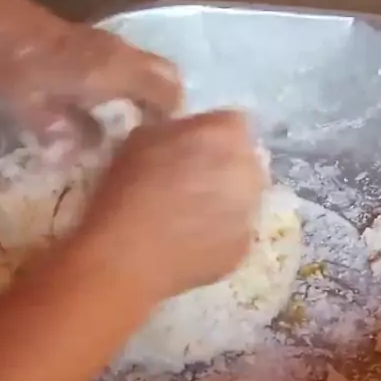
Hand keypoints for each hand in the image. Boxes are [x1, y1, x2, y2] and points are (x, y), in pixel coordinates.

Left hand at [0, 7, 181, 143]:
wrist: (0, 21)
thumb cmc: (17, 66)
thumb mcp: (31, 109)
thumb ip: (63, 134)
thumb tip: (90, 154)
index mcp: (110, 72)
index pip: (163, 92)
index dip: (170, 120)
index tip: (161, 144)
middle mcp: (121, 55)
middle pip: (169, 76)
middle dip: (171, 106)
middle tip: (157, 136)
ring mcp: (114, 45)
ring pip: (156, 67)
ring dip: (158, 93)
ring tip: (143, 124)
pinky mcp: (104, 42)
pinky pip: (140, 62)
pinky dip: (144, 83)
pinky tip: (121, 104)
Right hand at [85, 110, 267, 300]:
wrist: (128, 255)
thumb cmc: (128, 189)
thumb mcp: (142, 137)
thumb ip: (178, 129)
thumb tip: (188, 137)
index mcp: (226, 134)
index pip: (230, 124)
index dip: (208, 135)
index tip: (187, 150)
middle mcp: (250, 169)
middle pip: (244, 160)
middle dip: (223, 167)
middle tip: (190, 182)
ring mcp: (252, 211)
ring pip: (244, 198)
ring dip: (225, 200)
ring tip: (189, 216)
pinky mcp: (245, 246)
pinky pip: (236, 232)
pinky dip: (220, 233)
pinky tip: (191, 241)